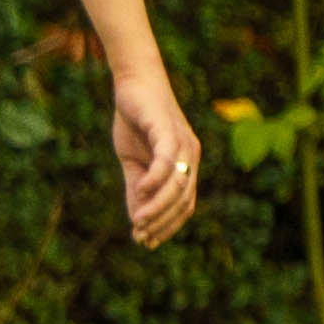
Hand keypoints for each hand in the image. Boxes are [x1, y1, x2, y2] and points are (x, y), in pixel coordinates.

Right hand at [114, 69, 200, 249]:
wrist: (135, 82)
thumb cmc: (136, 119)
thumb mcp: (133, 159)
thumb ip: (137, 186)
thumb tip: (137, 219)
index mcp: (185, 164)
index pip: (184, 204)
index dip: (168, 226)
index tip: (147, 242)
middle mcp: (191, 156)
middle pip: (184, 200)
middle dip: (163, 222)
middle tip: (142, 237)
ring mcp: (183, 144)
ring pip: (178, 185)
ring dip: (159, 207)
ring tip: (139, 223)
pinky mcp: (168, 130)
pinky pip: (167, 161)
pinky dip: (156, 180)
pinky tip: (140, 191)